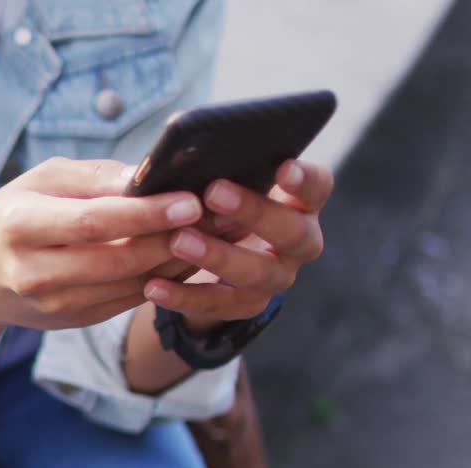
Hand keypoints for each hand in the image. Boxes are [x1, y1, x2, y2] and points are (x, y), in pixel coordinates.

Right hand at [0, 157, 202, 334]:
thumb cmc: (12, 214)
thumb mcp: (40, 180)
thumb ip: (94, 177)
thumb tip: (150, 175)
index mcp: (21, 225)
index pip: (93, 221)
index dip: (145, 214)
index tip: (190, 200)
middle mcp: (34, 271)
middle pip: (118, 259)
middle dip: (174, 239)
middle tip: (221, 216)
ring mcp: (53, 303)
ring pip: (130, 285)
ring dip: (178, 261)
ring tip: (216, 233)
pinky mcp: (72, 320)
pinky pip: (128, 299)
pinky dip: (163, 278)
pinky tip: (187, 255)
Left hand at [142, 160, 332, 329]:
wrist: (211, 257)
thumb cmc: (218, 203)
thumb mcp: (221, 183)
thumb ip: (216, 172)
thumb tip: (180, 159)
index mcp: (299, 203)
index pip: (317, 187)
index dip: (304, 180)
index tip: (283, 168)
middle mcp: (298, 241)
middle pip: (293, 232)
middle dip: (254, 212)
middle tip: (213, 193)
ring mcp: (277, 276)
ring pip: (258, 272)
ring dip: (218, 256)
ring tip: (179, 241)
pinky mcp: (248, 304)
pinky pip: (219, 304)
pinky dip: (184, 296)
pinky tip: (154, 286)